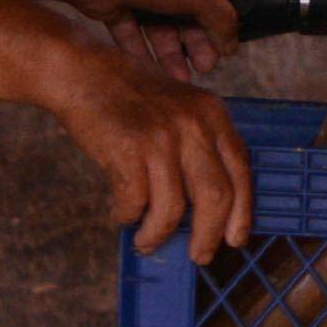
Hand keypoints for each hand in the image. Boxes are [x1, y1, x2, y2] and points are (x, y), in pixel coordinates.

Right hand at [50, 44, 256, 262]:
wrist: (83, 71)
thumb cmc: (130, 95)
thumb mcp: (180, 106)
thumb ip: (199, 144)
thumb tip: (209, 207)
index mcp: (212, 114)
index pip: (240, 170)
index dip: (242, 210)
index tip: (237, 238)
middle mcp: (193, 125)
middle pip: (216, 196)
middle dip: (209, 235)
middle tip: (199, 255)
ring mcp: (162, 138)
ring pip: (173, 209)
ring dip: (159, 234)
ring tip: (147, 241)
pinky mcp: (129, 150)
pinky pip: (135, 202)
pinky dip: (128, 215)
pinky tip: (123, 213)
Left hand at [82, 0, 237, 78]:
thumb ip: (223, 20)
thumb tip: (232, 45)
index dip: (227, 13)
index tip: (231, 40)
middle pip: (191, 12)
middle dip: (197, 42)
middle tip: (205, 66)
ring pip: (162, 25)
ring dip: (172, 52)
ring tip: (181, 77)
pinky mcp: (119, 1)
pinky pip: (135, 30)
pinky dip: (143, 50)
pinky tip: (153, 71)